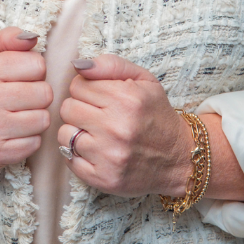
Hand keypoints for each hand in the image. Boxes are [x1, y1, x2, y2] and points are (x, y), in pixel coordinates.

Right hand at [0, 27, 52, 170]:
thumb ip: (9, 39)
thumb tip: (33, 38)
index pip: (37, 65)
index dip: (34, 70)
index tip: (22, 76)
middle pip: (44, 93)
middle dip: (37, 94)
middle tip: (22, 97)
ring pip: (43, 119)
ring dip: (35, 116)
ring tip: (19, 113)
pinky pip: (34, 143)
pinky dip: (29, 138)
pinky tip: (14, 131)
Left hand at [57, 54, 194, 197]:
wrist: (178, 158)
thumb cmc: (156, 114)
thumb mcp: (142, 79)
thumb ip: (109, 65)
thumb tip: (77, 64)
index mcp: (126, 98)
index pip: (77, 85)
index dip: (86, 88)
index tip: (99, 96)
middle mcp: (116, 127)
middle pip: (67, 108)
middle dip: (80, 108)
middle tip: (97, 114)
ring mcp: (109, 156)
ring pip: (64, 134)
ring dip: (77, 131)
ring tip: (96, 132)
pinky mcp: (103, 179)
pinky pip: (69, 159)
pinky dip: (77, 154)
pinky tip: (95, 150)